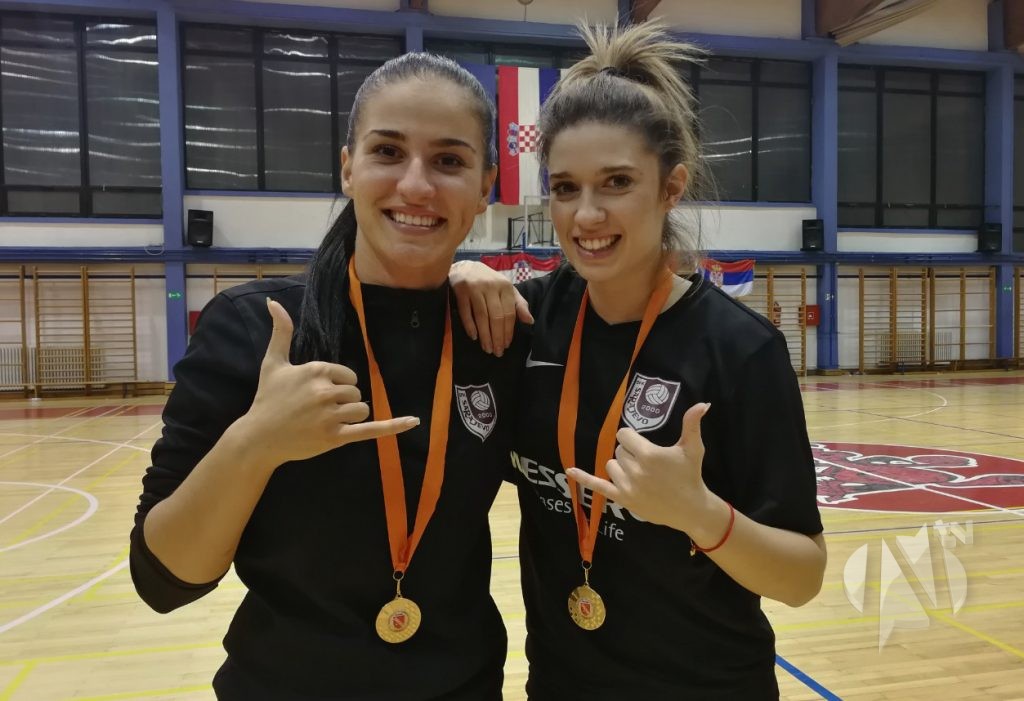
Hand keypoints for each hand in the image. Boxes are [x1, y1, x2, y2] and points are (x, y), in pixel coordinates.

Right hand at [235, 299, 418, 469]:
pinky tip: (413, 422)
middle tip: (317, 410)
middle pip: (356, 392)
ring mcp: (330, 416)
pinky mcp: (335, 438)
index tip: (318, 394)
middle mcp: (325, 392)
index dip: (338, 385)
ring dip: (350, 415)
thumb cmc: (267, 399)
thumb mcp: (273, 363)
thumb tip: (273, 302)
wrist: (258, 438)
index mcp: (316, 371)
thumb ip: (281, 332)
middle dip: (343, 401)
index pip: (348, 375)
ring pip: (362, 409)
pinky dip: (392, 426)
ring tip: (325, 421)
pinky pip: (370, 430)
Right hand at [449, 261, 532, 355]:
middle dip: (497, 336)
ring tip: (487, 348)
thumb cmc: (489, 282)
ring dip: (485, 335)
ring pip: (482, 316)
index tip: (506, 345)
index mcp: (505, 287)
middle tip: (497, 352)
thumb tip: (530, 321)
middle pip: (496, 316)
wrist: (465, 267)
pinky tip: (474, 337)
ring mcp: (475, 288)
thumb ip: (518, 304)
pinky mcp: (461, 290)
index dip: (508, 331)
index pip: (509, 313)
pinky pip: (466, 312)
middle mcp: (491, 286)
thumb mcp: (506, 290)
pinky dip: (470, 325)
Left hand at [566, 402, 717, 535]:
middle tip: (649, 463)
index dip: (633, 438)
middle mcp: (635, 470)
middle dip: (631, 453)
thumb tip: (702, 403)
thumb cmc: (690, 475)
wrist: (691, 509)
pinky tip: (569, 471)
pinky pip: (598, 486)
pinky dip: (583, 478)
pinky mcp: (622, 499)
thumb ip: (692, 424)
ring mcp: (627, 486)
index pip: (624, 436)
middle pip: (619, 450)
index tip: (644, 445)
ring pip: (611, 465)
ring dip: (622, 466)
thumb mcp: (693, 448)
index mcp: (648, 455)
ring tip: (642, 474)